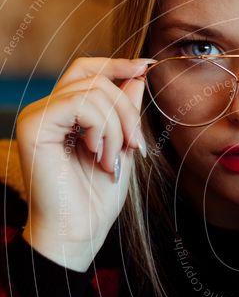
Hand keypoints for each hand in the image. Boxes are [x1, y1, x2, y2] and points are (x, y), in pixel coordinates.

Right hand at [16, 56, 154, 270]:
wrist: (80, 231)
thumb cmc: (97, 198)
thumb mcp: (123, 146)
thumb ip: (125, 111)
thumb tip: (138, 75)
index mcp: (66, 114)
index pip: (88, 71)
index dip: (117, 64)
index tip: (146, 66)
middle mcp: (48, 110)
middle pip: (94, 78)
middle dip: (127, 109)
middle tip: (137, 145)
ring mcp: (38, 116)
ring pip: (93, 91)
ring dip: (118, 127)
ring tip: (114, 160)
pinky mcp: (34, 125)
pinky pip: (80, 104)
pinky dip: (102, 129)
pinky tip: (99, 155)